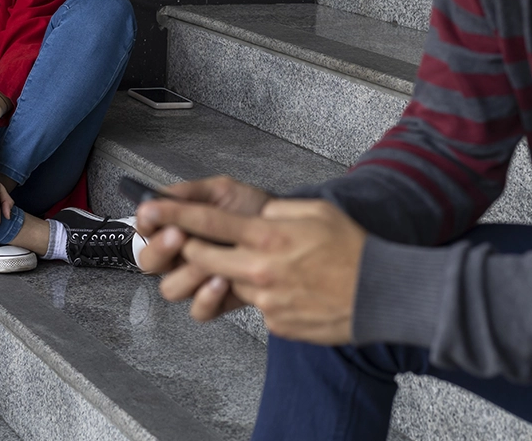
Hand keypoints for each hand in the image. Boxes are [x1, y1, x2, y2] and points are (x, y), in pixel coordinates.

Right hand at [137, 176, 271, 319]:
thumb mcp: (220, 192)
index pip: (144, 231)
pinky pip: (198, 310)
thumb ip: (187, 194)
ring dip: (187, 273)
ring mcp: (196, 280)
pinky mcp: (215, 300)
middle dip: (161, 249)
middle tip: (179, 235)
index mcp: (175, 228)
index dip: (146, 226)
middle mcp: (180, 256)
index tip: (154, 215)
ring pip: (171, 288)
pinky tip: (222, 280)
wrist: (285, 229)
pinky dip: (207, 297)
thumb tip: (153, 198)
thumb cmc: (251, 210)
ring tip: (208, 260)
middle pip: (149, 263)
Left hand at [150, 197, 367, 344]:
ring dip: (239, 274)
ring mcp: (265, 299)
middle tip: (201, 243)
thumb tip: (258, 215)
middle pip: (202, 258)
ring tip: (277, 268)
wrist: (380, 294)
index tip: (151, 209)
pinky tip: (296, 289)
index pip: (207, 223)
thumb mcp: (315, 212)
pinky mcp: (274, 322)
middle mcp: (260, 268)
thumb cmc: (353, 249)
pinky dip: (268, 295)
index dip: (174, 215)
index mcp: (268, 235)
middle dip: (194, 250)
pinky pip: (258, 306)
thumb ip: (279, 210)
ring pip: (231, 283)